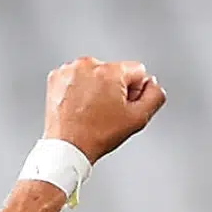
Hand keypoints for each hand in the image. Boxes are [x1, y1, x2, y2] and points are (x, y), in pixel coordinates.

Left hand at [43, 57, 166, 161]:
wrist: (67, 146)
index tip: (123, 106)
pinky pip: (77, 78)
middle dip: (115, 89)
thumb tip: (153, 84)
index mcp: (110, 71)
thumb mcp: (138, 119)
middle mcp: (88, 65)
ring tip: (91, 111)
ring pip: (95, 74)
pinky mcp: (56, 77)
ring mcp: (69, 70)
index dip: (135, 91)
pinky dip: (79, 90)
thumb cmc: (97, 134)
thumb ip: (155, 96)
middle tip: (107, 112)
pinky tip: (79, 107)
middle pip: (115, 71)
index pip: (138, 71)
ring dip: (96, 88)